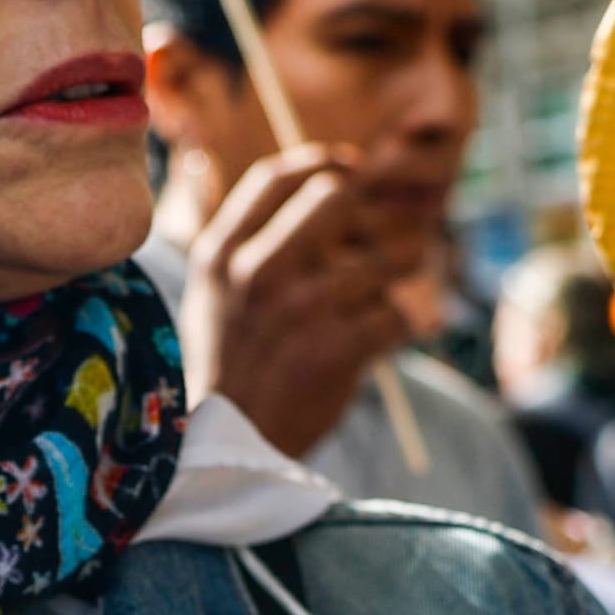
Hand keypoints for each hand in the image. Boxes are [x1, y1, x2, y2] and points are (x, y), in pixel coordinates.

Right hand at [180, 146, 412, 461]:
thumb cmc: (231, 370)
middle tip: (386, 238)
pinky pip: (399, 314)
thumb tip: (310, 181)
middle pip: (338, 197)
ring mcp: (299, 308)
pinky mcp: (337, 349)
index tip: (350, 169)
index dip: (325, 163)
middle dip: (372, 215)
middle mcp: (257, 271)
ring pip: (383, 259)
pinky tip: (384, 339)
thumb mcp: (211, 297)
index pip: (279, 176)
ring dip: (396, 278)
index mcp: (220, 253)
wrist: (230, 451)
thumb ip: (245, 241)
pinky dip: (403, 328)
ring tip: (383, 300)